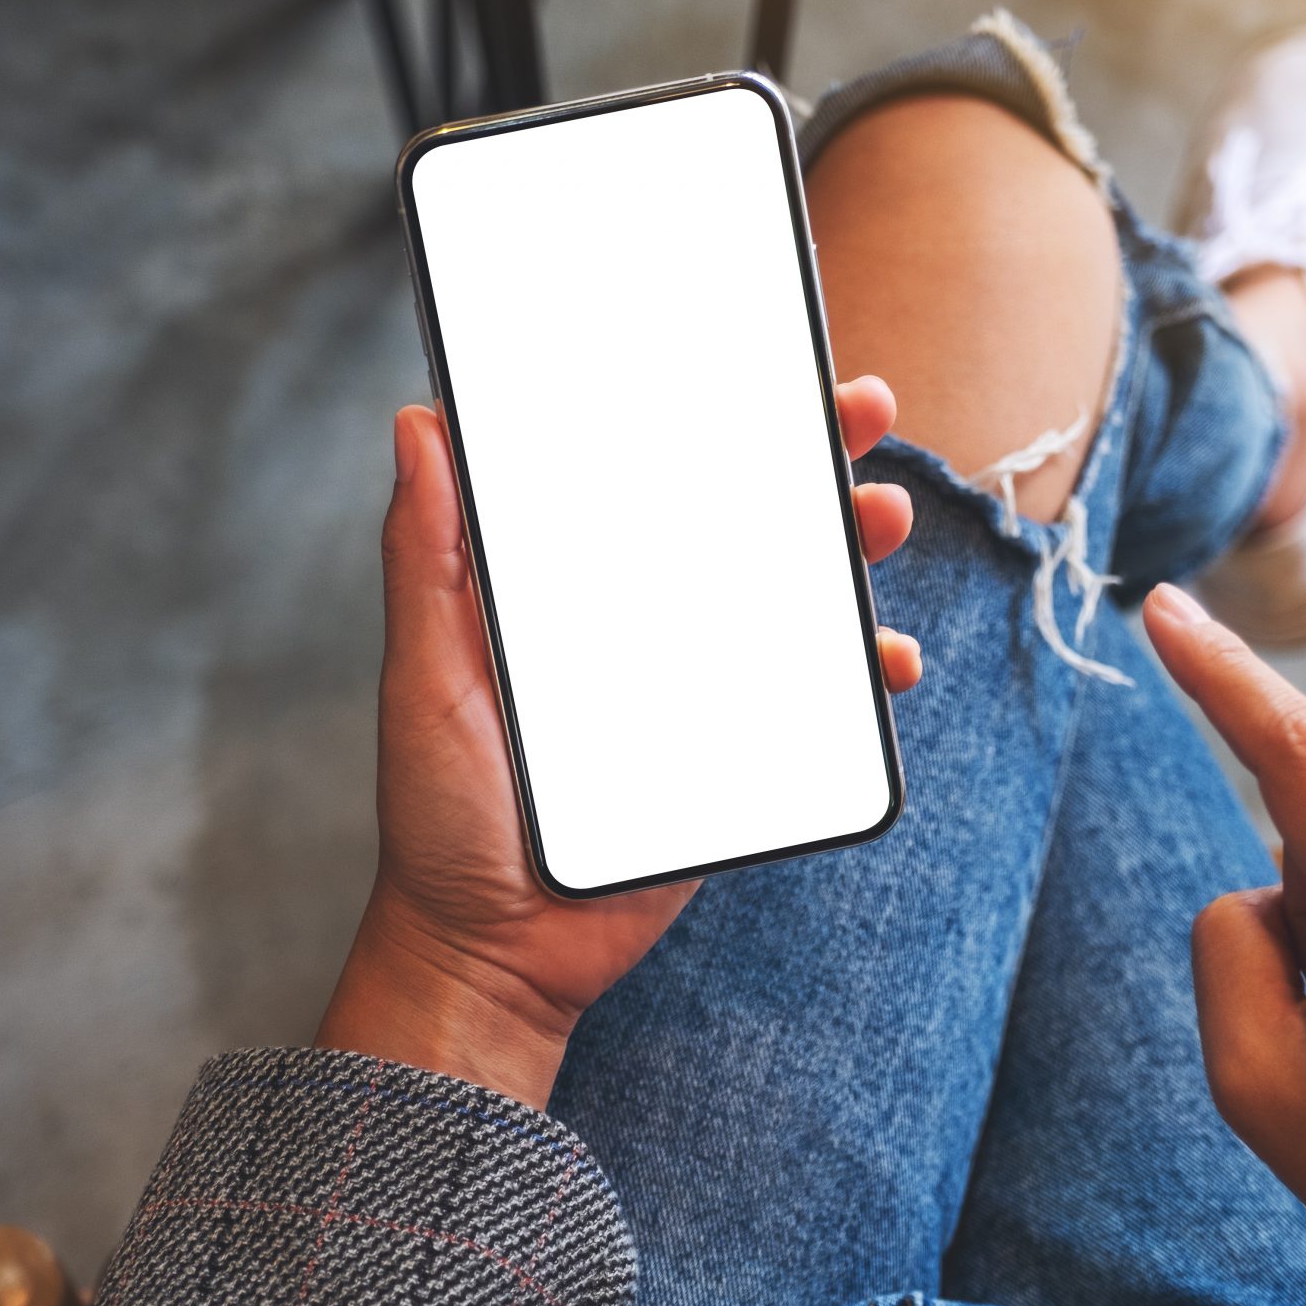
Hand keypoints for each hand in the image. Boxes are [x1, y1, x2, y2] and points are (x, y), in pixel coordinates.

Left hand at [316, 377, 921, 1107]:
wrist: (497, 953)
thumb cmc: (444, 813)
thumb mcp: (427, 674)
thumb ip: (428, 558)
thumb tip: (417, 423)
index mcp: (573, 584)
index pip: (647, 470)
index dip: (702, 405)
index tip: (751, 351)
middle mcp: (643, 620)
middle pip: (741, 515)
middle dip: (810, 454)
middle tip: (861, 408)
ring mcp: (699, 683)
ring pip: (795, 594)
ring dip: (851, 546)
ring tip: (880, 519)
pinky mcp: (741, 751)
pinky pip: (819, 697)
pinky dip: (865, 671)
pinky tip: (887, 659)